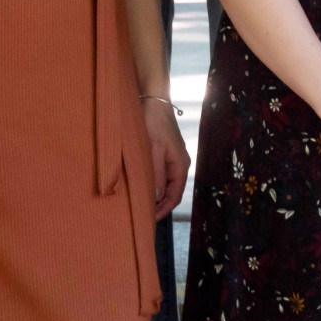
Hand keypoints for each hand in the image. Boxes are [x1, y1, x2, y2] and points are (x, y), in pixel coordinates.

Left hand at [143, 99, 190, 219]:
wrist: (154, 101)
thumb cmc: (153, 124)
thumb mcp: (153, 150)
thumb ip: (155, 174)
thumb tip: (156, 197)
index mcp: (180, 165)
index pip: (175, 196)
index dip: (163, 210)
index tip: (148, 220)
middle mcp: (180, 164)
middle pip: (171, 192)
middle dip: (159, 206)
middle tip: (141, 216)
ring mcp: (173, 158)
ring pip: (166, 184)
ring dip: (155, 195)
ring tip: (139, 204)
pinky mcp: (165, 153)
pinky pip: (161, 175)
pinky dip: (153, 184)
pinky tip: (141, 186)